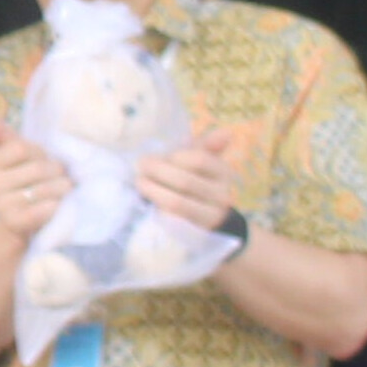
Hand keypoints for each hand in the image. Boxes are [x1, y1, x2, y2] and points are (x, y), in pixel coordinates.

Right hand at [0, 107, 67, 242]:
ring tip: (59, 193)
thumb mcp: (16, 153)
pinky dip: (55, 207)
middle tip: (54, 179)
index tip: (38, 161)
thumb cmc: (25, 178)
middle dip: (55, 172)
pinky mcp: (14, 223)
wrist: (23, 221)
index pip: (22, 148)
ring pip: (45, 189)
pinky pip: (42, 210)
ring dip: (61, 190)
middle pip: (38, 169)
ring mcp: (1, 206)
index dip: (39, 154)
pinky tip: (55, 207)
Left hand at [135, 122, 250, 234]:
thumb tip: (227, 131)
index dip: (173, 157)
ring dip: (153, 191)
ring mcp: (209, 217)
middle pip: (185, 181)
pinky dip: (157, 210)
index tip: (154, 156)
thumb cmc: (198, 184)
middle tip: (140, 168)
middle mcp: (221, 195)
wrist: (208, 223)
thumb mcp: (203, 165)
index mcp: (223, 173)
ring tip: (140, 183)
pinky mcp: (194, 234)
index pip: (199, 159)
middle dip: (157, 172)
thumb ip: (205, 146)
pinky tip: (146, 203)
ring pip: (176, 202)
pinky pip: (172, 221)